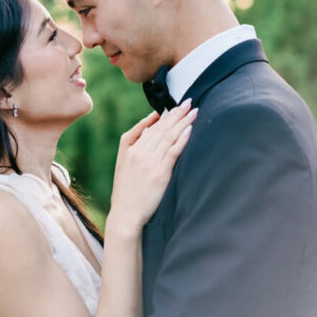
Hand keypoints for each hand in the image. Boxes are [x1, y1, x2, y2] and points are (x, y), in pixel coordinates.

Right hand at [107, 100, 197, 235]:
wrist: (125, 214)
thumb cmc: (126, 191)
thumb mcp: (123, 163)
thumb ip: (134, 141)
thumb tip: (150, 125)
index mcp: (130, 148)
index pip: (151, 127)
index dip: (165, 116)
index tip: (176, 107)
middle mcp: (139, 152)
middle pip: (161, 128)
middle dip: (176, 114)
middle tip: (188, 102)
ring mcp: (149, 162)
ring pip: (168, 137)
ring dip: (183, 122)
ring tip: (193, 111)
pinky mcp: (160, 173)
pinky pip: (173, 151)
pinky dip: (182, 139)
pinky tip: (189, 129)